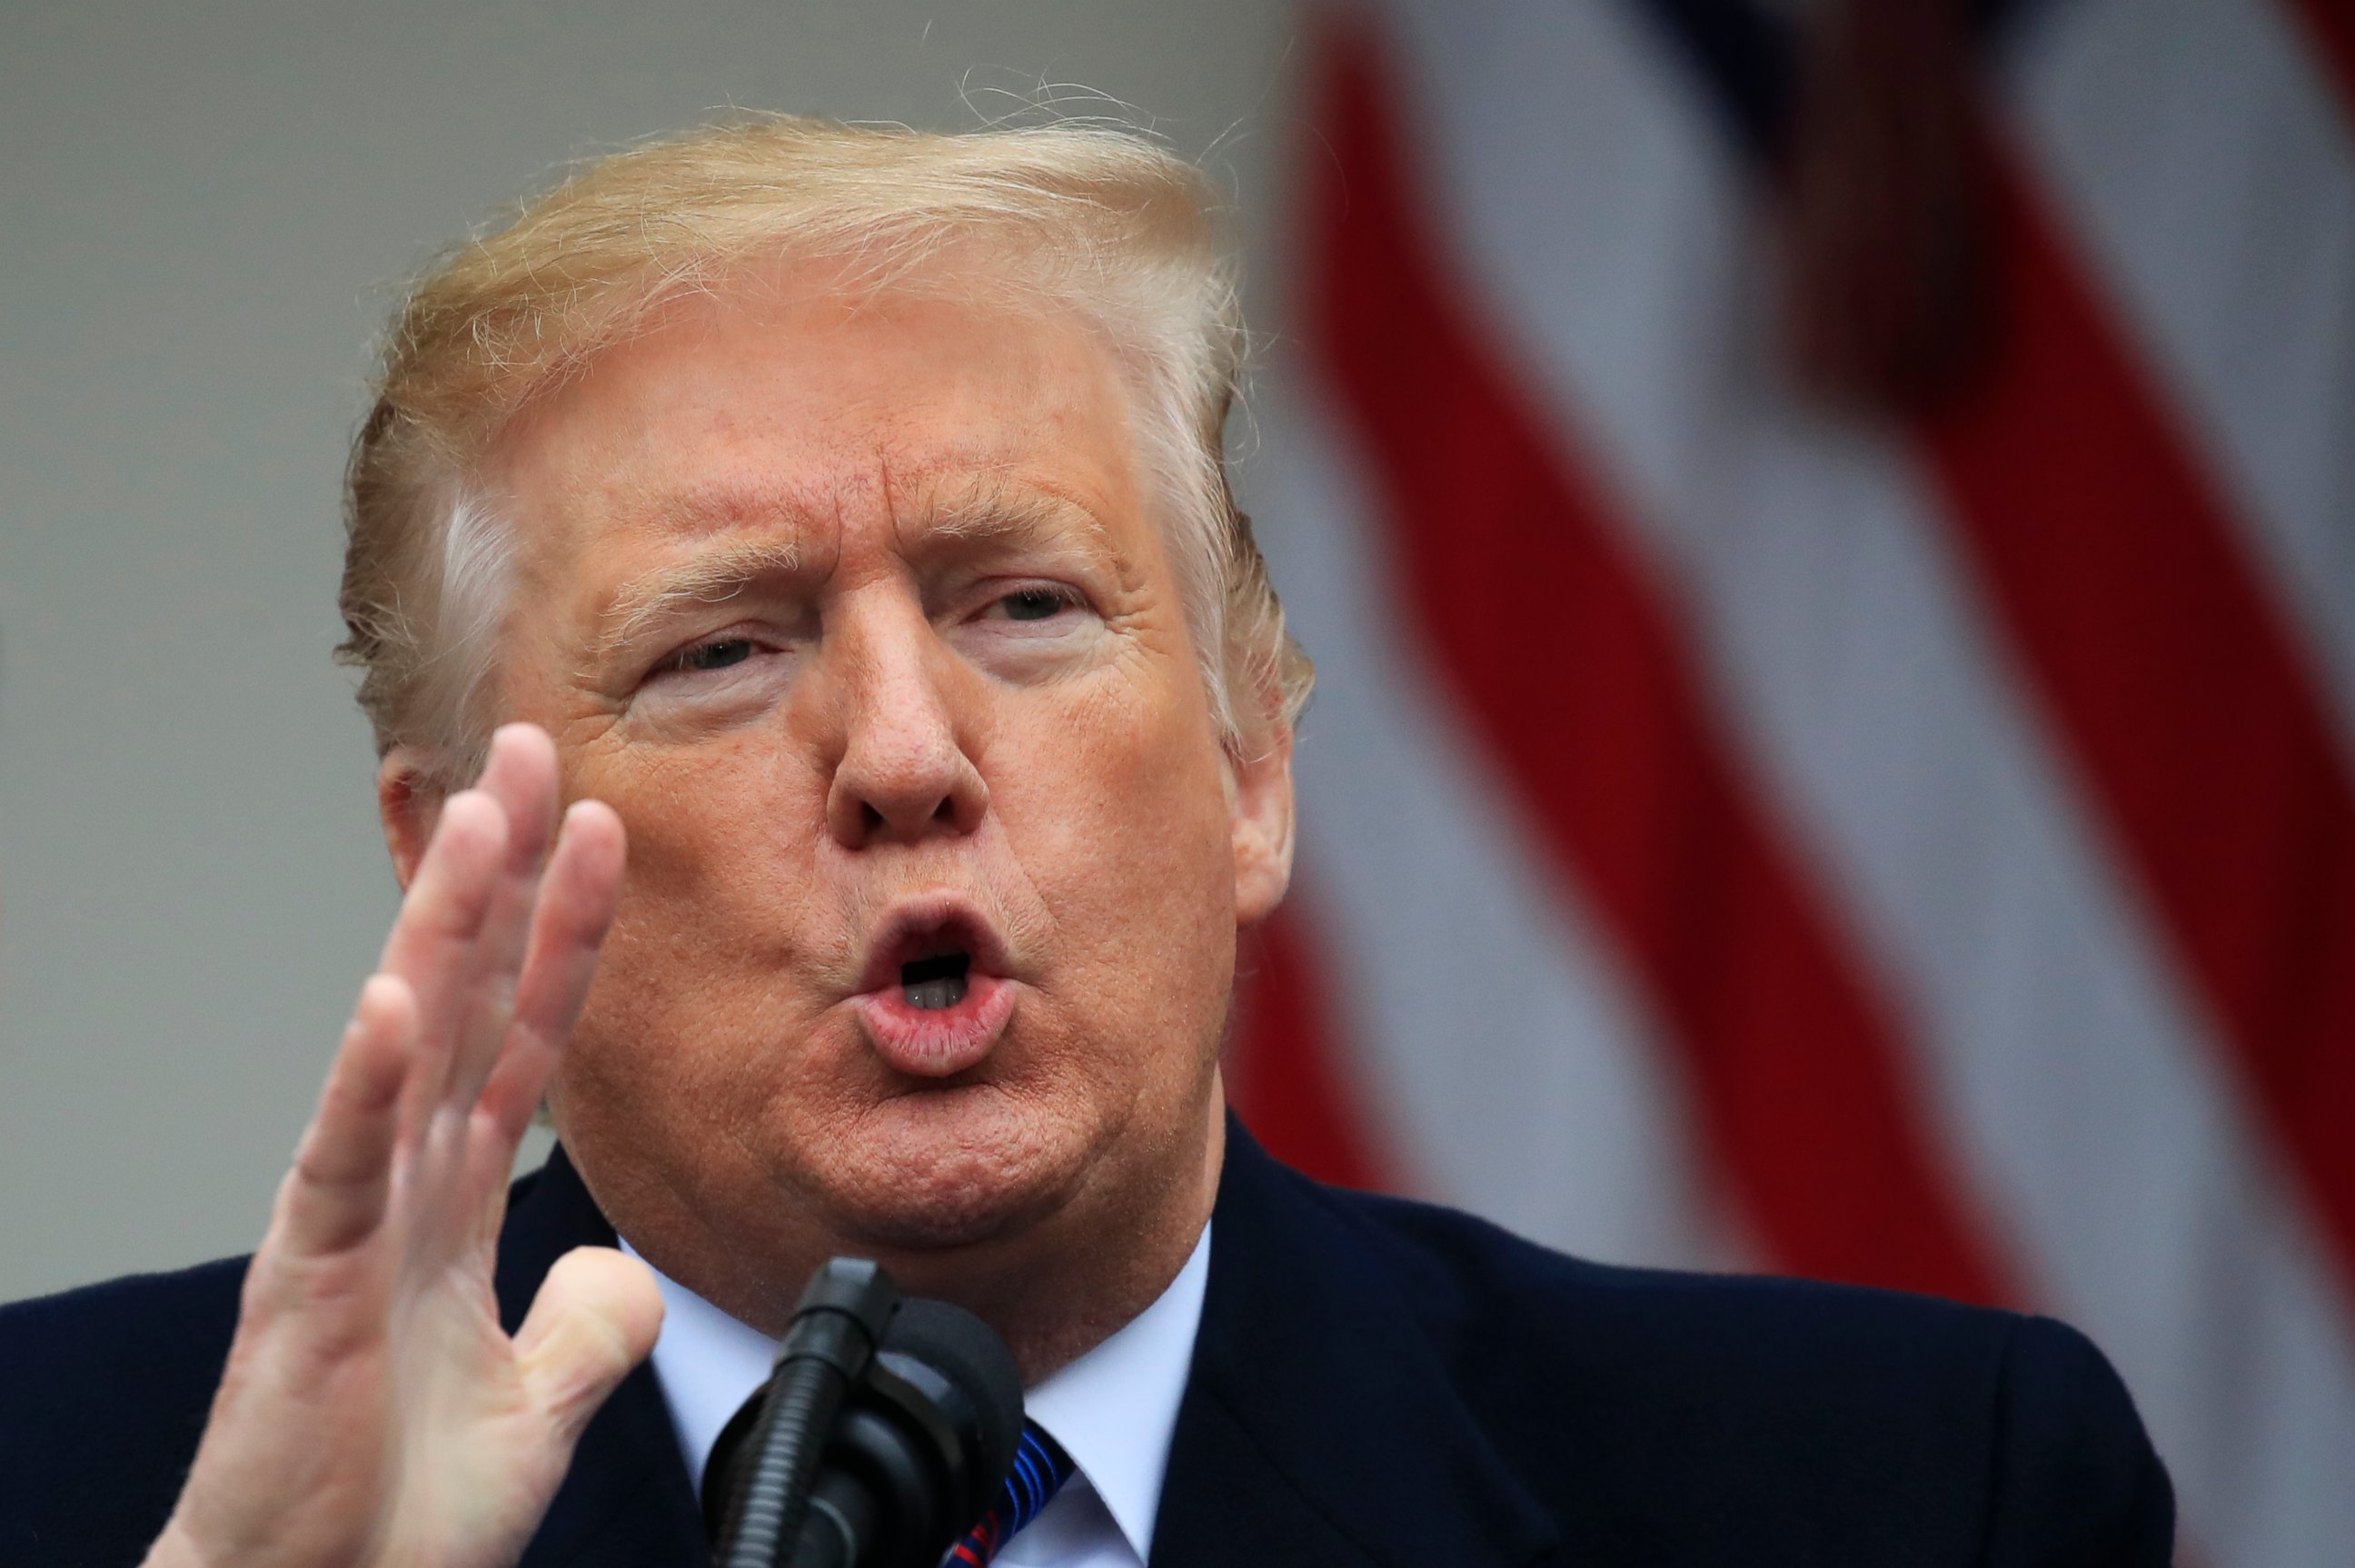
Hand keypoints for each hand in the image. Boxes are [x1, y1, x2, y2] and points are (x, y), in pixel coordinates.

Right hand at [143, 725, 663, 1567]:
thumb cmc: (391, 1520)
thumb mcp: (534, 1406)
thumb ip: (582, 1326)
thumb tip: (619, 1266)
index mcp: (450, 1206)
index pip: (524, 1034)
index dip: (567, 934)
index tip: (605, 833)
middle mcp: (400, 1189)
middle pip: (464, 997)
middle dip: (500, 874)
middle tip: (530, 752)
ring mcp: (351, 1224)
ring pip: (403, 1045)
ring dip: (441, 929)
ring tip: (475, 816)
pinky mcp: (310, 1285)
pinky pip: (341, 1165)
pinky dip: (368, 1082)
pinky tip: (394, 999)